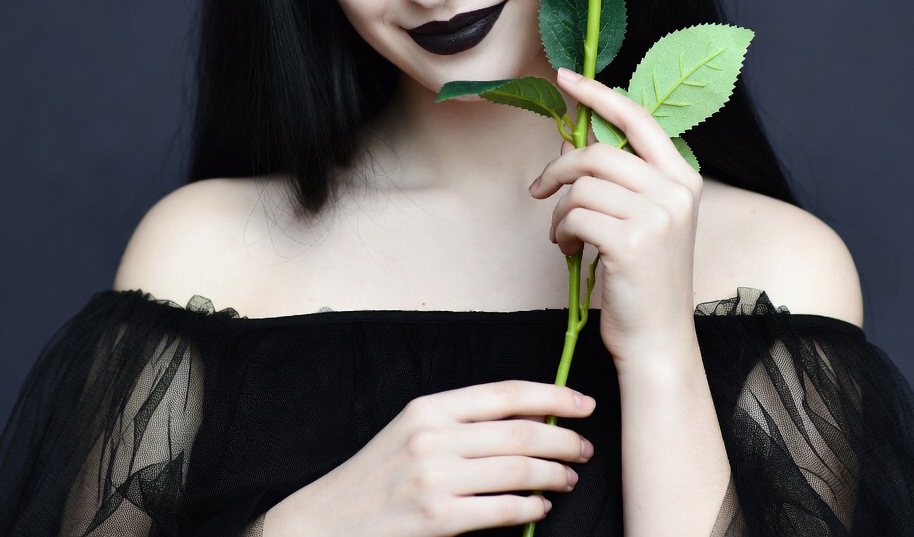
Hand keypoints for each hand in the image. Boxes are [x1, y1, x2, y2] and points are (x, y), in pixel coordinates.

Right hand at [263, 380, 594, 536]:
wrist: (327, 520)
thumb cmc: (378, 474)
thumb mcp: (412, 431)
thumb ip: (462, 423)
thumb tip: (526, 421)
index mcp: (430, 407)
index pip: (505, 393)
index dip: (552, 395)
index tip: (582, 403)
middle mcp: (434, 436)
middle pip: (520, 431)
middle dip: (563, 438)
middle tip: (586, 446)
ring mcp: (436, 478)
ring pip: (518, 470)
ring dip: (554, 474)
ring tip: (569, 477)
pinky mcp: (438, 519)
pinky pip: (502, 510)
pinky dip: (531, 507)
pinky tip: (541, 507)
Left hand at [530, 68, 702, 362]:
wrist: (657, 338)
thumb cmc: (645, 277)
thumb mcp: (644, 218)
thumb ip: (619, 178)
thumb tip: (573, 141)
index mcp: (683, 178)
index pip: (639, 118)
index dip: (598, 93)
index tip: (566, 77)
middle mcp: (675, 191)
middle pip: (597, 153)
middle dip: (558, 169)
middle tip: (540, 190)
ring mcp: (657, 217)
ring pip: (580, 187)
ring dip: (558, 211)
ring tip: (564, 235)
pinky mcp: (630, 242)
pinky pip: (574, 216)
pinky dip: (561, 232)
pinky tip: (570, 251)